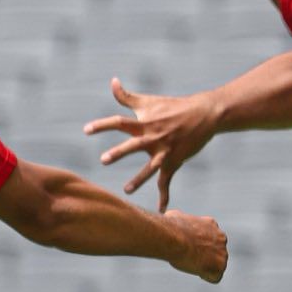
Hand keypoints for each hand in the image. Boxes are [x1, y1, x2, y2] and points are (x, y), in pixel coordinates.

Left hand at [82, 78, 216, 211]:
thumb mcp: (148, 101)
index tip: (86, 130)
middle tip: (104, 160)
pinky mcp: (174, 161)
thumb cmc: (172, 106)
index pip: (119, 123)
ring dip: (140, 179)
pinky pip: (168, 182)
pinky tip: (161, 211)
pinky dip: (165, 197)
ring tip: (126, 191)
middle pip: (133, 144)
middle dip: (120, 152)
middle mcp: (152, 137)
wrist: (205, 114)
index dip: (102, 125)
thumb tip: (112, 81)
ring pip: (151, 167)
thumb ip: (126, 96)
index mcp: (143, 123)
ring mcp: (164, 151)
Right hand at [163, 210, 227, 282]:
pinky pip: (215, 277)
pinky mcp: (219, 266)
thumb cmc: (170, 228)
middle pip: (216, 251)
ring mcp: (222, 252)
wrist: (174, 239)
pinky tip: (195, 272)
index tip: (188, 248)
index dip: (198, 245)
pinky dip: (205, 276)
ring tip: (190, 264)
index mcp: (211, 224)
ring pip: (217, 264)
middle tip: (189, 258)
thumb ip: (178, 220)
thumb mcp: (173, 217)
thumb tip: (168, 215)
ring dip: (205, 266)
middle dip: (206, 256)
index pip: (210, 237)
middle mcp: (221, 237)